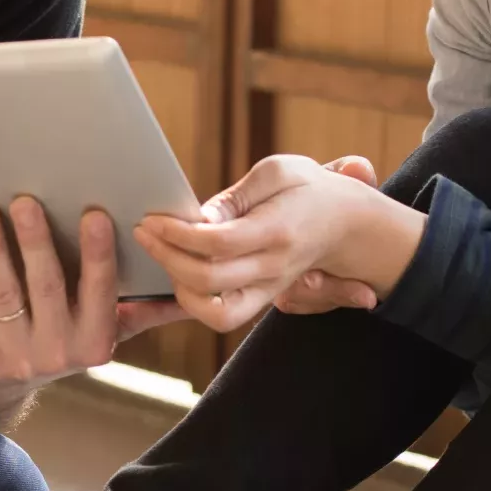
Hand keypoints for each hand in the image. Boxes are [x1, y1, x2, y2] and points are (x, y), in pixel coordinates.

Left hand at [0, 197, 184, 400]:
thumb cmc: (59, 334)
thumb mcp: (102, 329)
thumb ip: (142, 309)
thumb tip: (197, 292)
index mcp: (97, 343)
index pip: (101, 292)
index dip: (98, 254)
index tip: (95, 213)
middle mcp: (58, 355)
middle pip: (46, 288)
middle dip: (35, 241)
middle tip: (24, 200)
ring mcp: (15, 360)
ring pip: (4, 294)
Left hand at [135, 154, 400, 331]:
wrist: (346, 224)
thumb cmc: (308, 190)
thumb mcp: (277, 173)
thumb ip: (236, 196)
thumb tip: (198, 218)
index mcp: (277, 231)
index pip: (218, 242)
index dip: (177, 233)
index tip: (151, 218)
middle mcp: (273, 268)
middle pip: (209, 279)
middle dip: (166, 257)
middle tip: (144, 232)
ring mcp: (269, 289)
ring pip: (216, 313)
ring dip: (179, 289)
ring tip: (162, 256)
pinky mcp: (262, 299)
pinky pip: (223, 317)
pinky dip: (194, 303)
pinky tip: (178, 274)